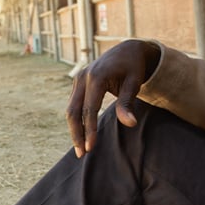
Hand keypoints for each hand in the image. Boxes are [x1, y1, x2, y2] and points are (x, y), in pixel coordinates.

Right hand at [66, 40, 160, 157]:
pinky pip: (74, 105)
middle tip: (82, 154)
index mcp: (96, 77)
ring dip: (74, 129)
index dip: (89, 130)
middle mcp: (82, 77)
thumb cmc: (133, 68)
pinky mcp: (78, 83)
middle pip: (73, 111)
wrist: (126, 50)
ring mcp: (78, 79)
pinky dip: (76, 121)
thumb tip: (130, 124)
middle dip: (76, 134)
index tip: (90, 148)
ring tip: (81, 149)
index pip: (89, 109)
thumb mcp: (134, 84)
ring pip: (70, 109)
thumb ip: (128, 103)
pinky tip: (82, 135)